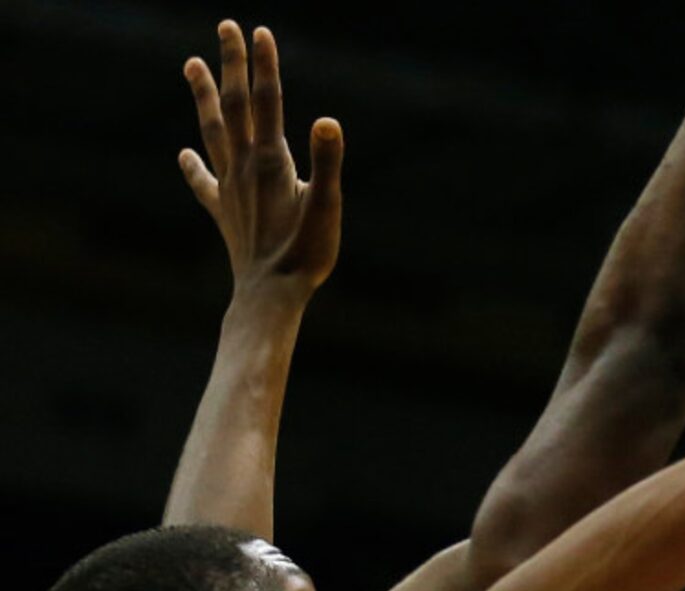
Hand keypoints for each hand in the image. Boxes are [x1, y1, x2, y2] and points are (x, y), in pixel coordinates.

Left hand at [180, 21, 342, 303]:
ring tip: (191, 64)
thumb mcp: (326, 208)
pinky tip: (184, 154)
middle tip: (225, 26)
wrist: (270, 296)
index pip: (268, 102)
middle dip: (232, 65)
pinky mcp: (225, 213)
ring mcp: (230, 189)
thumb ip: (327, 162)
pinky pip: (204, 183)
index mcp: (272, 161)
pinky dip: (194, 166)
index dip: (264, 65)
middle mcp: (245, 167)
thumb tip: (327, 121)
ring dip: (204, 96)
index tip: (259, 31)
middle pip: (236, 105)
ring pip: (213, 131)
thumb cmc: (304, 255)